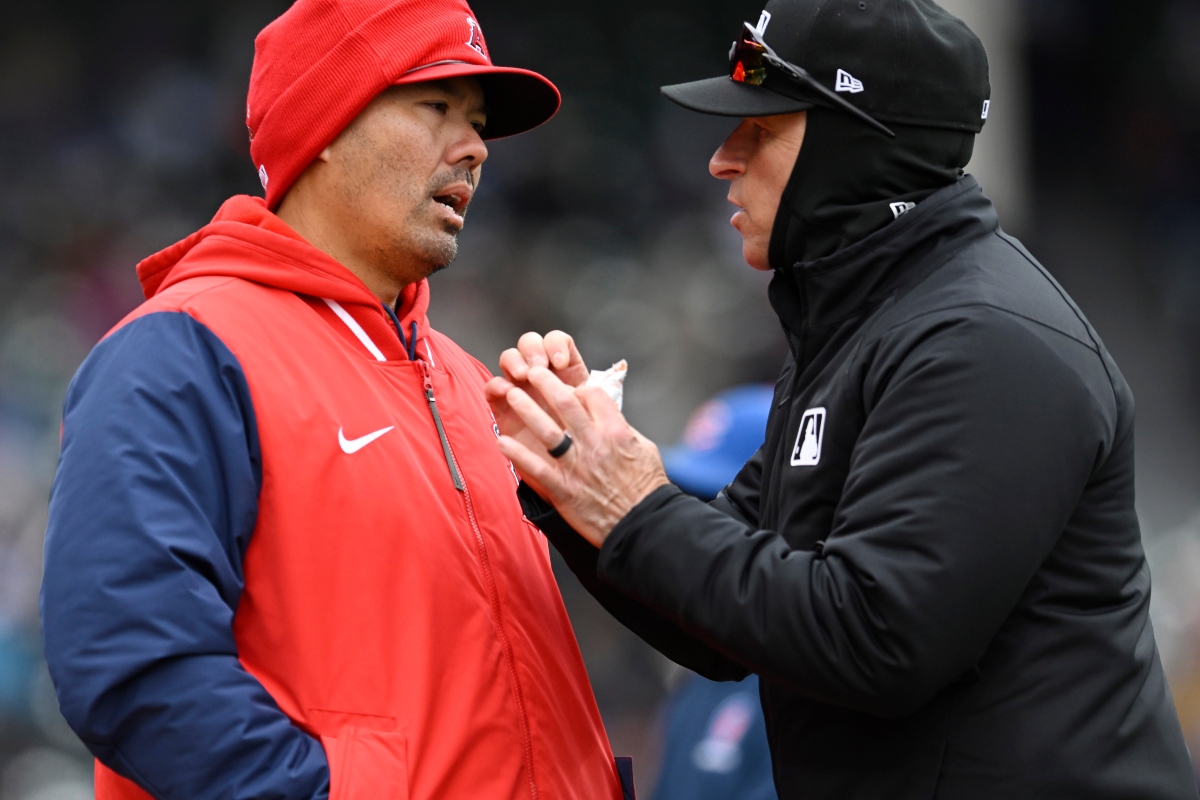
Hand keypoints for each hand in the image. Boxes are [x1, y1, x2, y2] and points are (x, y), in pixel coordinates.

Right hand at [487, 330, 587, 439]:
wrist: (569, 473)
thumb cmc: (586, 444)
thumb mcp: (597, 420)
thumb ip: (594, 401)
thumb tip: (588, 388)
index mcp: (566, 371)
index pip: (558, 342)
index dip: (556, 345)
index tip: (561, 362)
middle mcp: (541, 375)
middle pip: (530, 344)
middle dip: (533, 350)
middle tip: (539, 367)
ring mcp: (521, 388)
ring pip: (510, 358)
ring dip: (514, 361)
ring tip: (523, 375)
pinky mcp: (504, 406)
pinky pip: (493, 388)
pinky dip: (496, 385)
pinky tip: (506, 391)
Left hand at [496, 366, 669, 547]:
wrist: (642, 526)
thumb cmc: (647, 488)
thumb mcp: (644, 449)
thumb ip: (624, 430)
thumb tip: (610, 416)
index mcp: (617, 432)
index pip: (593, 395)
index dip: (579, 387)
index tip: (570, 389)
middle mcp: (595, 444)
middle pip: (566, 405)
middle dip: (546, 383)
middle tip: (532, 371)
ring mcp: (578, 467)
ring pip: (547, 431)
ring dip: (527, 410)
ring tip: (511, 394)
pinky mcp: (565, 490)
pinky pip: (537, 469)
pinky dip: (519, 455)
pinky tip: (502, 442)